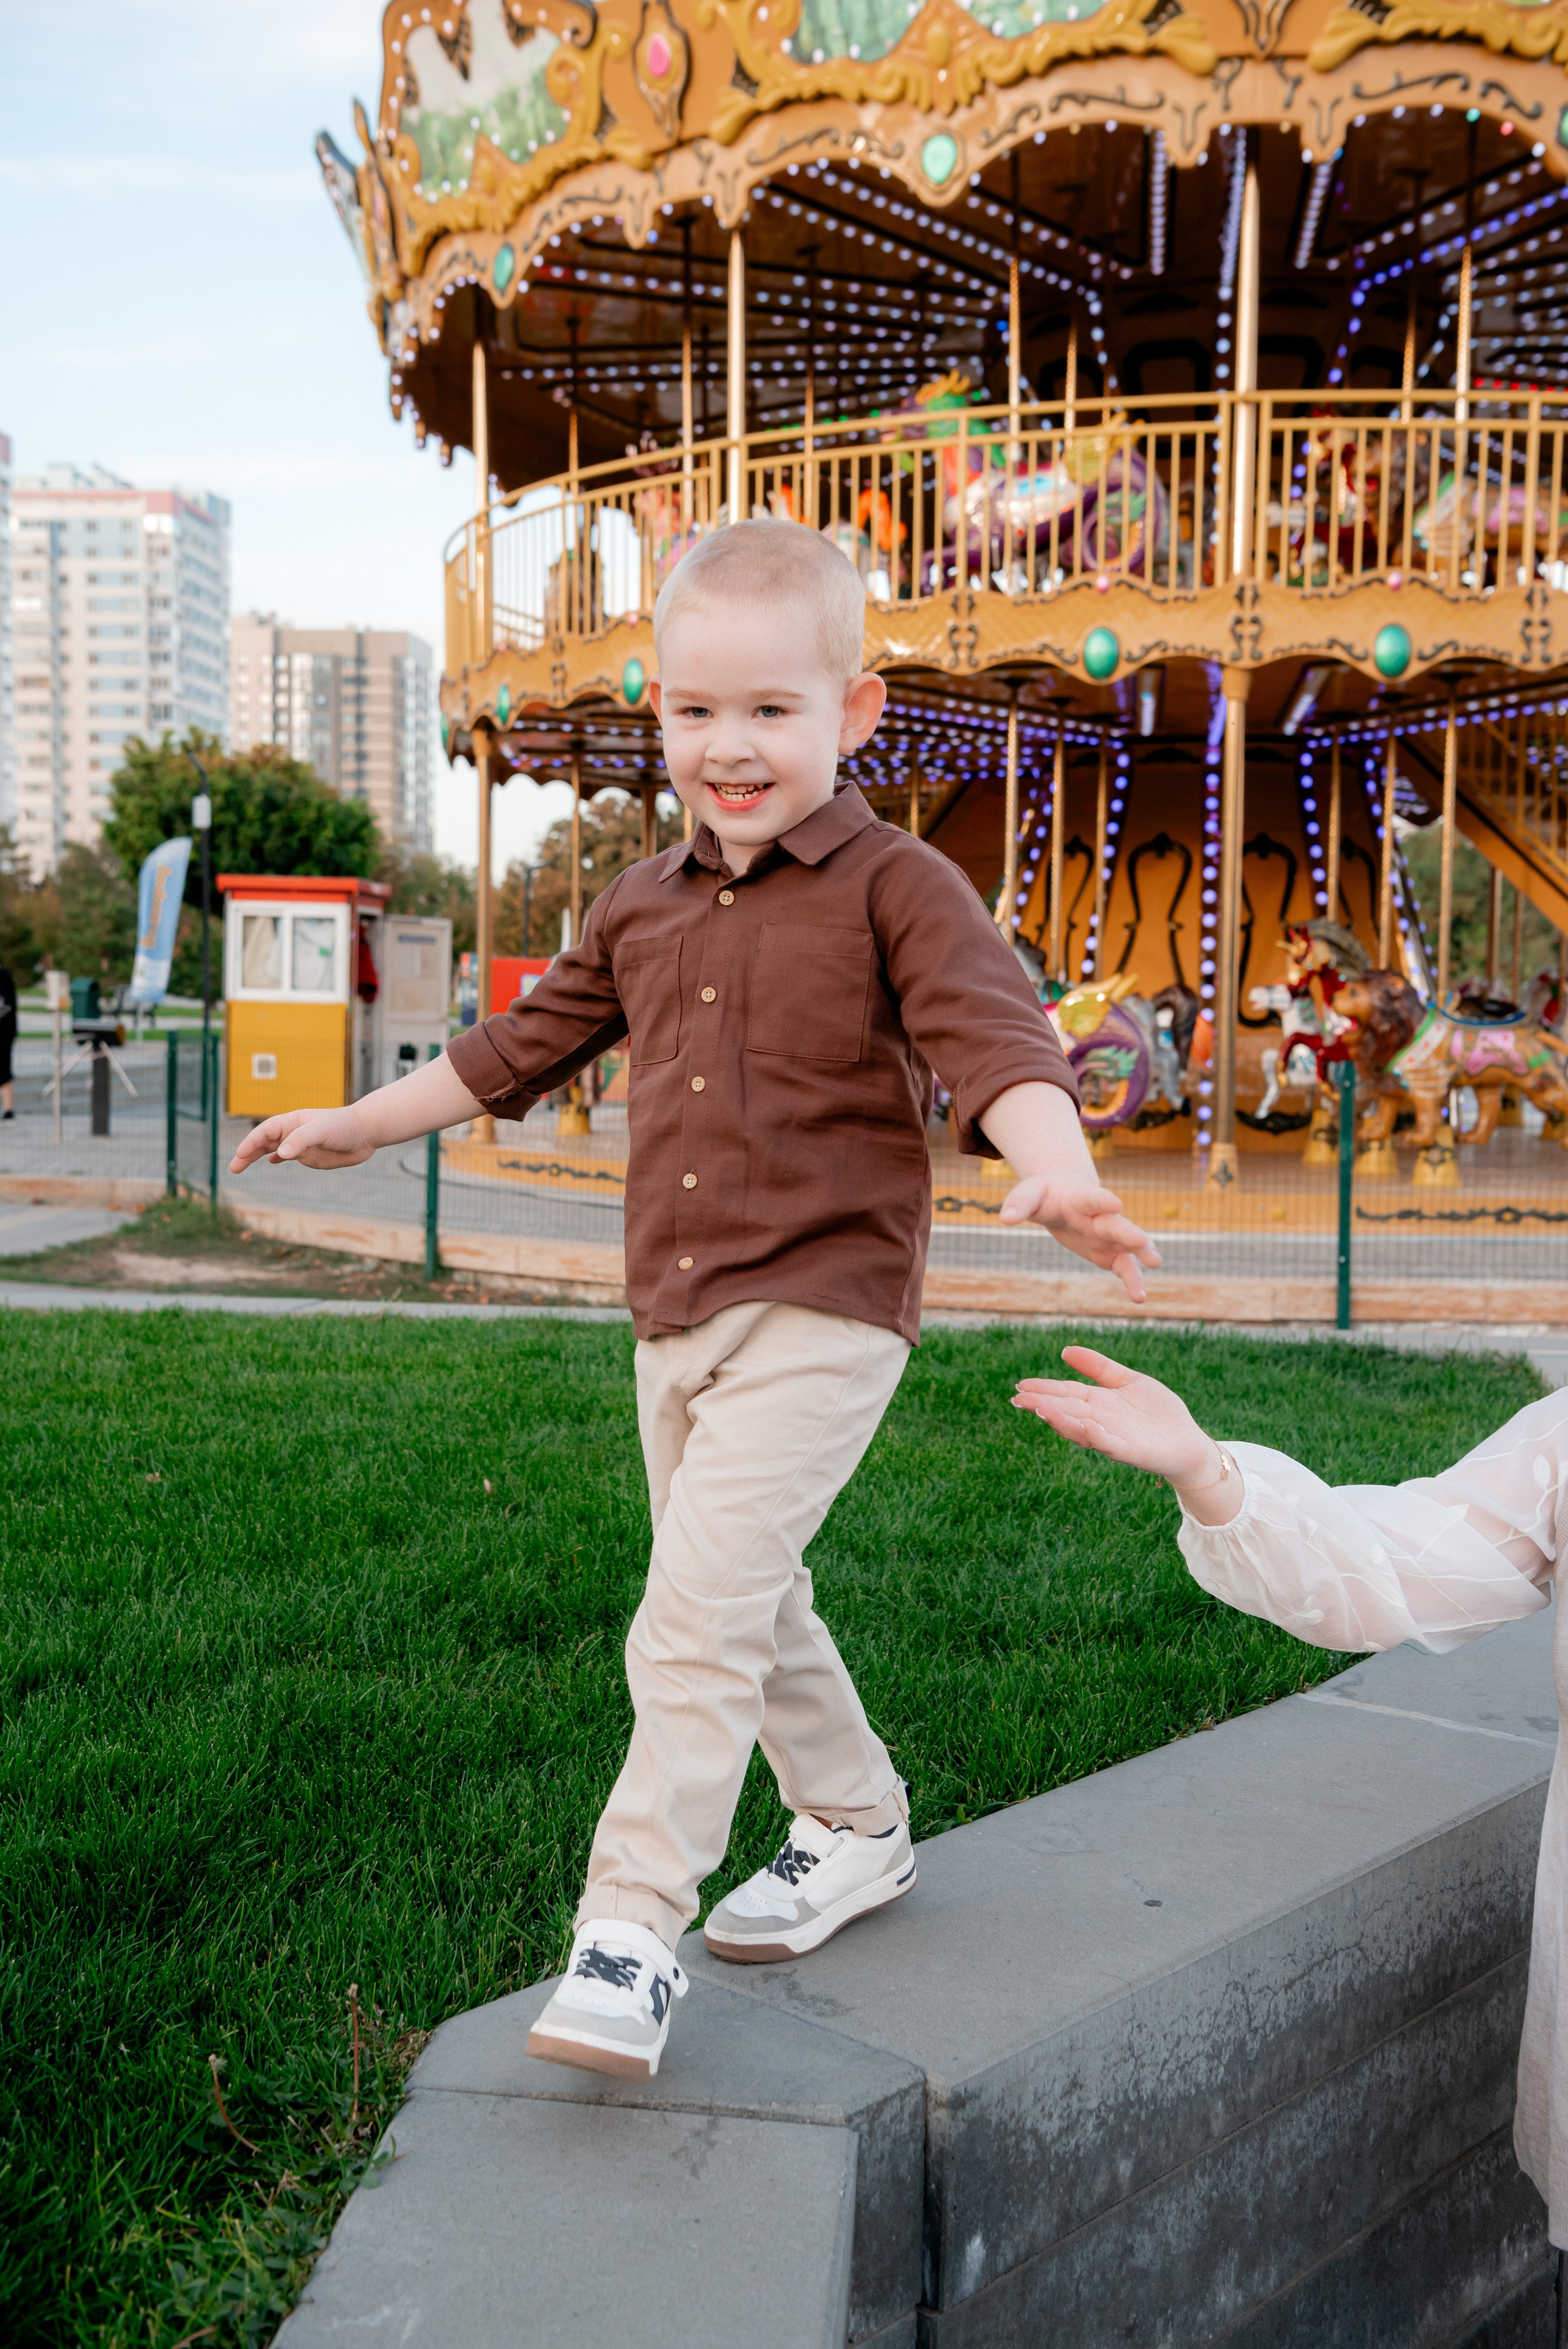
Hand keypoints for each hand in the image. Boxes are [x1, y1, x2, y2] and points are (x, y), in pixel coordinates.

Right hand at [229, 1105, 374, 1173]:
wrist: (366, 1132)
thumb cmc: (344, 1126)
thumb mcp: (321, 1130)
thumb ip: (300, 1140)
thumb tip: (279, 1154)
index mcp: (292, 1122)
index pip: (265, 1132)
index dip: (250, 1143)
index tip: (240, 1155)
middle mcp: (293, 1132)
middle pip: (263, 1142)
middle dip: (247, 1153)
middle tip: (233, 1168)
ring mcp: (300, 1144)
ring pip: (272, 1149)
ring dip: (256, 1156)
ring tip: (240, 1166)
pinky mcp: (310, 1154)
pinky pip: (287, 1155)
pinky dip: (276, 1157)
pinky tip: (269, 1161)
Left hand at [998, 1171, 1161, 1303]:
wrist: (1063, 1195)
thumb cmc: (1044, 1194)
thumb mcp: (1029, 1194)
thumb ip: (1019, 1204)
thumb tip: (1004, 1219)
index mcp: (1080, 1199)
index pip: (1092, 1199)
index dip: (1102, 1201)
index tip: (1115, 1203)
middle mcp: (1100, 1216)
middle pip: (1116, 1224)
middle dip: (1129, 1233)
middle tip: (1141, 1242)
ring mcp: (1108, 1235)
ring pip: (1128, 1246)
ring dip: (1141, 1254)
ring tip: (1155, 1263)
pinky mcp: (1110, 1252)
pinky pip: (1124, 1266)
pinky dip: (1132, 1280)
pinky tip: (1139, 1298)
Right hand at [1012, 1346, 1237, 1521]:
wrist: (1188, 1442)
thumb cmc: (1159, 1412)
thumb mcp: (1128, 1381)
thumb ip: (1099, 1367)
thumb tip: (1064, 1350)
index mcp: (1099, 1402)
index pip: (1066, 1392)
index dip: (1043, 1388)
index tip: (1019, 1384)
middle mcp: (1100, 1420)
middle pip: (1067, 1409)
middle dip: (1042, 1404)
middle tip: (1017, 1398)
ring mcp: (1113, 1437)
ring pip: (1081, 1428)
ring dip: (1061, 1420)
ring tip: (1041, 1410)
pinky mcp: (1130, 1451)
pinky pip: (1108, 1443)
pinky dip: (1094, 1435)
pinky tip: (1083, 1425)